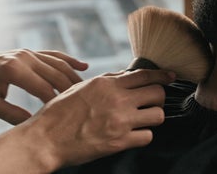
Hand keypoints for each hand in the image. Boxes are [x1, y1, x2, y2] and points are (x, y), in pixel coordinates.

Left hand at [0, 49, 87, 124]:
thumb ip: (12, 114)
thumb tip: (35, 124)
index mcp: (14, 71)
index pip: (44, 89)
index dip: (57, 103)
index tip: (68, 116)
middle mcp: (25, 58)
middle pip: (57, 75)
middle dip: (71, 90)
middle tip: (85, 104)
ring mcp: (29, 53)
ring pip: (59, 64)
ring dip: (74, 76)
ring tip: (88, 90)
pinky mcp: (30, 52)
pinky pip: (54, 55)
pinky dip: (69, 60)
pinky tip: (83, 65)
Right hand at [21, 69, 175, 169]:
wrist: (45, 139)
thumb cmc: (58, 113)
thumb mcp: (81, 88)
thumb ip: (106, 82)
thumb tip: (125, 76)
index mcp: (107, 84)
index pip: (145, 75)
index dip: (162, 76)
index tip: (171, 76)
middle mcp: (117, 100)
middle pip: (157, 93)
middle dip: (157, 98)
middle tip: (150, 103)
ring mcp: (120, 121)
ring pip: (158, 115)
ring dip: (152, 118)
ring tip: (141, 120)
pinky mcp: (119, 142)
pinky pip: (148, 136)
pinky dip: (143, 136)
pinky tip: (133, 135)